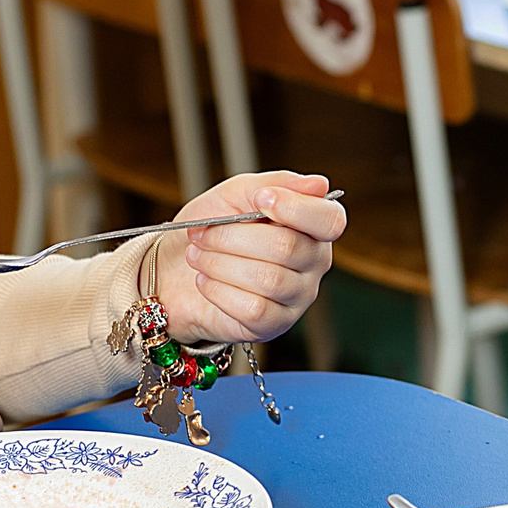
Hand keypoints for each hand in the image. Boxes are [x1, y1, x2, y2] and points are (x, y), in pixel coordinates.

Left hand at [153, 172, 344, 343]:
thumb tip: (318, 184)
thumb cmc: (214, 228)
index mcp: (313, 226)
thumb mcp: (238, 194)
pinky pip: (255, 309)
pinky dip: (220, 291)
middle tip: (204, 233)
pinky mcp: (274, 323)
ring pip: (269, 279)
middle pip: (289, 248)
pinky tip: (206, 281)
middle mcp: (314, 262)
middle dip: (235, 236)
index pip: (330, 220)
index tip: (261, 199)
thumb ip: (276, 184)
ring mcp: (297, 296)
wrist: (177, 268)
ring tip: (198, 255)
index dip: (297, 208)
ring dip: (221, 263)